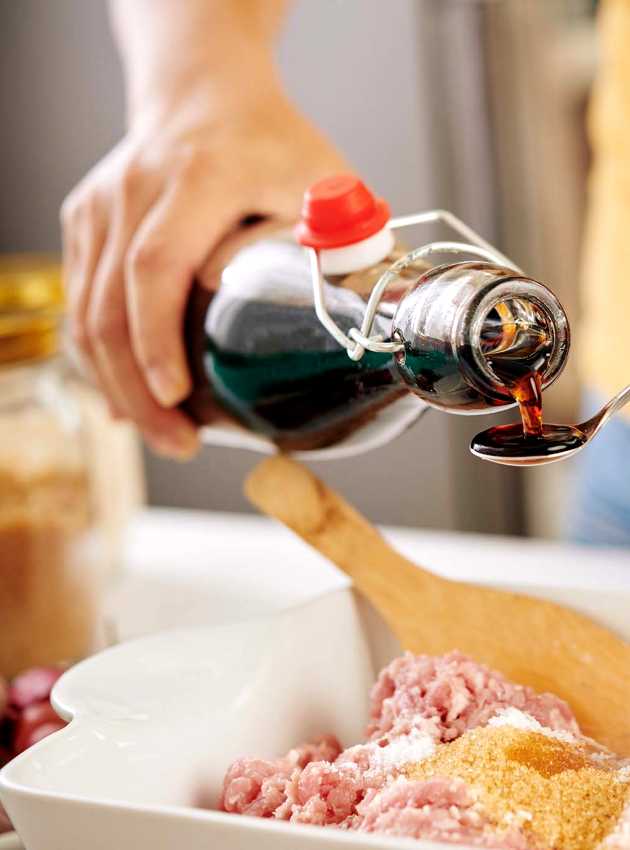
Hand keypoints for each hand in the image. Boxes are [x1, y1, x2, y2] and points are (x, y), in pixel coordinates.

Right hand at [61, 72, 347, 457]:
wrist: (203, 91)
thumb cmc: (268, 139)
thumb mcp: (322, 177)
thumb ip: (346, 239)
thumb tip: (371, 315)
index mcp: (196, 177)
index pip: (155, 266)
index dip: (158, 340)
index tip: (176, 397)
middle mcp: (134, 190)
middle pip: (109, 306)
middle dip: (137, 389)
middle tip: (177, 443)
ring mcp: (99, 207)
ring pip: (84, 313)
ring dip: (116, 384)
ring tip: (160, 432)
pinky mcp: (85, 223)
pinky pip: (81, 301)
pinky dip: (101, 355)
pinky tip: (128, 393)